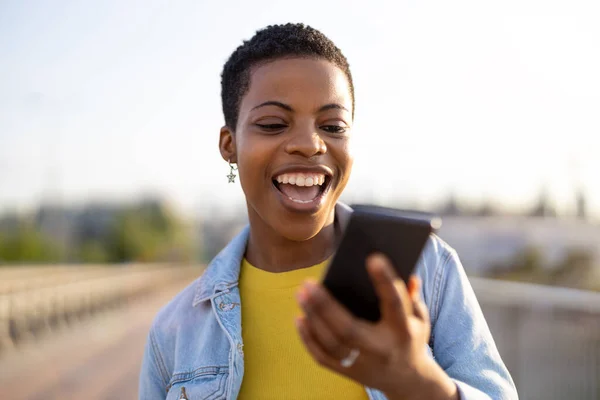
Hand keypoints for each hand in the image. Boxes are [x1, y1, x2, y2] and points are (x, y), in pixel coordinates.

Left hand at [295, 253, 457, 399]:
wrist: (407, 380)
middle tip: (308, 283)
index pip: (395, 304)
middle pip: (349, 329)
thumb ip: (412, 297)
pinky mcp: (348, 372)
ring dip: (313, 317)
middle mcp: (381, 349)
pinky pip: (323, 357)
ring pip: (332, 343)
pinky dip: (308, 338)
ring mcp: (362, 364)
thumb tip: (408, 275)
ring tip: (301, 294)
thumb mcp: (420, 318)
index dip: (385, 281)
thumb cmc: (411, 338)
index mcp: (403, 332)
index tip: (373, 258)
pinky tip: (300, 318)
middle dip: (326, 306)